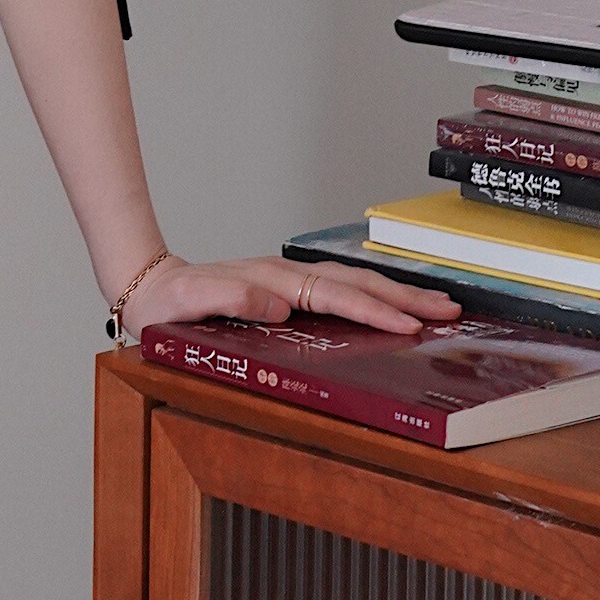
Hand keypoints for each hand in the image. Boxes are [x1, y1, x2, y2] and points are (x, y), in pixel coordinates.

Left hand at [124, 252, 461, 340]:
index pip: (333, 297)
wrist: (151, 288)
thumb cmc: (170, 304)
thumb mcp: (191, 304)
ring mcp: (288, 280)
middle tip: (447, 310)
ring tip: (436, 305)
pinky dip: (372, 295)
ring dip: (395, 293)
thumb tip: (280, 303)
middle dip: (403, 297)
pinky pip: (340, 290)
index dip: (372, 311)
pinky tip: (392, 304)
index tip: (406, 324)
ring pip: (352, 284)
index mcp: (270, 281)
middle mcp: (285, 275)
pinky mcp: (288, 290)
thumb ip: (231, 297)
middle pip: (355, 284)